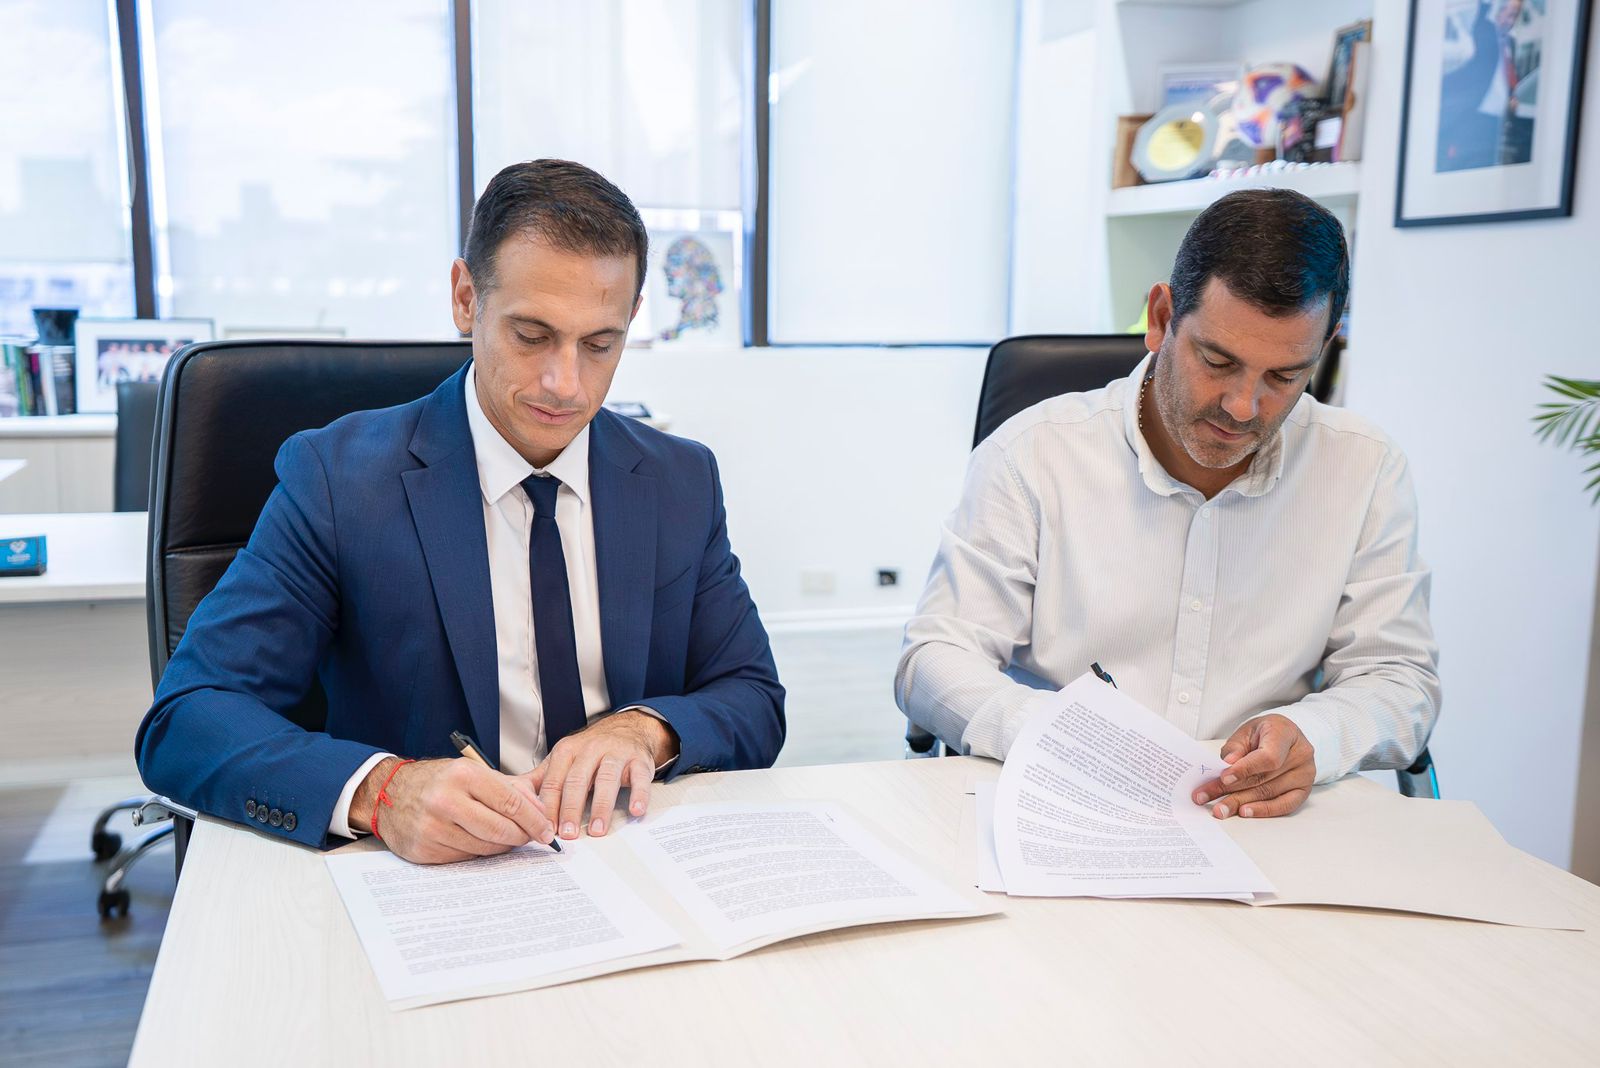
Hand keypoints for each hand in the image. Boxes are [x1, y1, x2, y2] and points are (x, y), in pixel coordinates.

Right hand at [350, 756, 555, 863]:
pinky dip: (478, 852)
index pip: (511, 803)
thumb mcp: (472, 772)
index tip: (546, 831)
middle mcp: (445, 801)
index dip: (534, 821)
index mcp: (463, 775)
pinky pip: (464, 857)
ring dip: (501, 846)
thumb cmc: (437, 782)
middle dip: (522, 837)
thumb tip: (539, 810)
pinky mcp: (424, 850)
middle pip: (500, 829)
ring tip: (505, 838)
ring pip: (484, 848)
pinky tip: (478, 842)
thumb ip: (508, 788)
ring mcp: (432, 827)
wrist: (388, 795)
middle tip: (531, 838)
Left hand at [526, 710, 676, 840]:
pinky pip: (640, 778)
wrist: (627, 730)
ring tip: (597, 829)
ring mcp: (616, 754)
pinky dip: (639, 795)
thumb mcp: (564, 759)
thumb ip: (541, 779)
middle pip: (577, 780)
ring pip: (607, 779)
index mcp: (567, 751)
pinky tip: (636, 811)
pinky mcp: (639, 760)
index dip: (549, 806)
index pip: (554, 781)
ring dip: (601, 806)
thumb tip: (515, 798)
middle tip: (568, 834)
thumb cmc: (592, 751)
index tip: (546, 829)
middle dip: (571, 809)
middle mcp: (591, 749)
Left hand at [1192, 715, 1314, 818]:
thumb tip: (1227, 764)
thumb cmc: (1265, 733)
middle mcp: (1300, 754)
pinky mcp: (1304, 790)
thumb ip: (1235, 747)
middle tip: (1206, 797)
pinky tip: (1244, 812)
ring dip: (1240, 803)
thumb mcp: (1246, 731)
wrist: (1286, 736)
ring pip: (1269, 793)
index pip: (1267, 757)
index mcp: (1285, 733)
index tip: (1224, 777)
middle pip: (1263, 778)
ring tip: (1220, 809)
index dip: (1245, 769)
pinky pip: (1283, 805)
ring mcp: (1305, 774)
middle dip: (1231, 790)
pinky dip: (1262, 810)